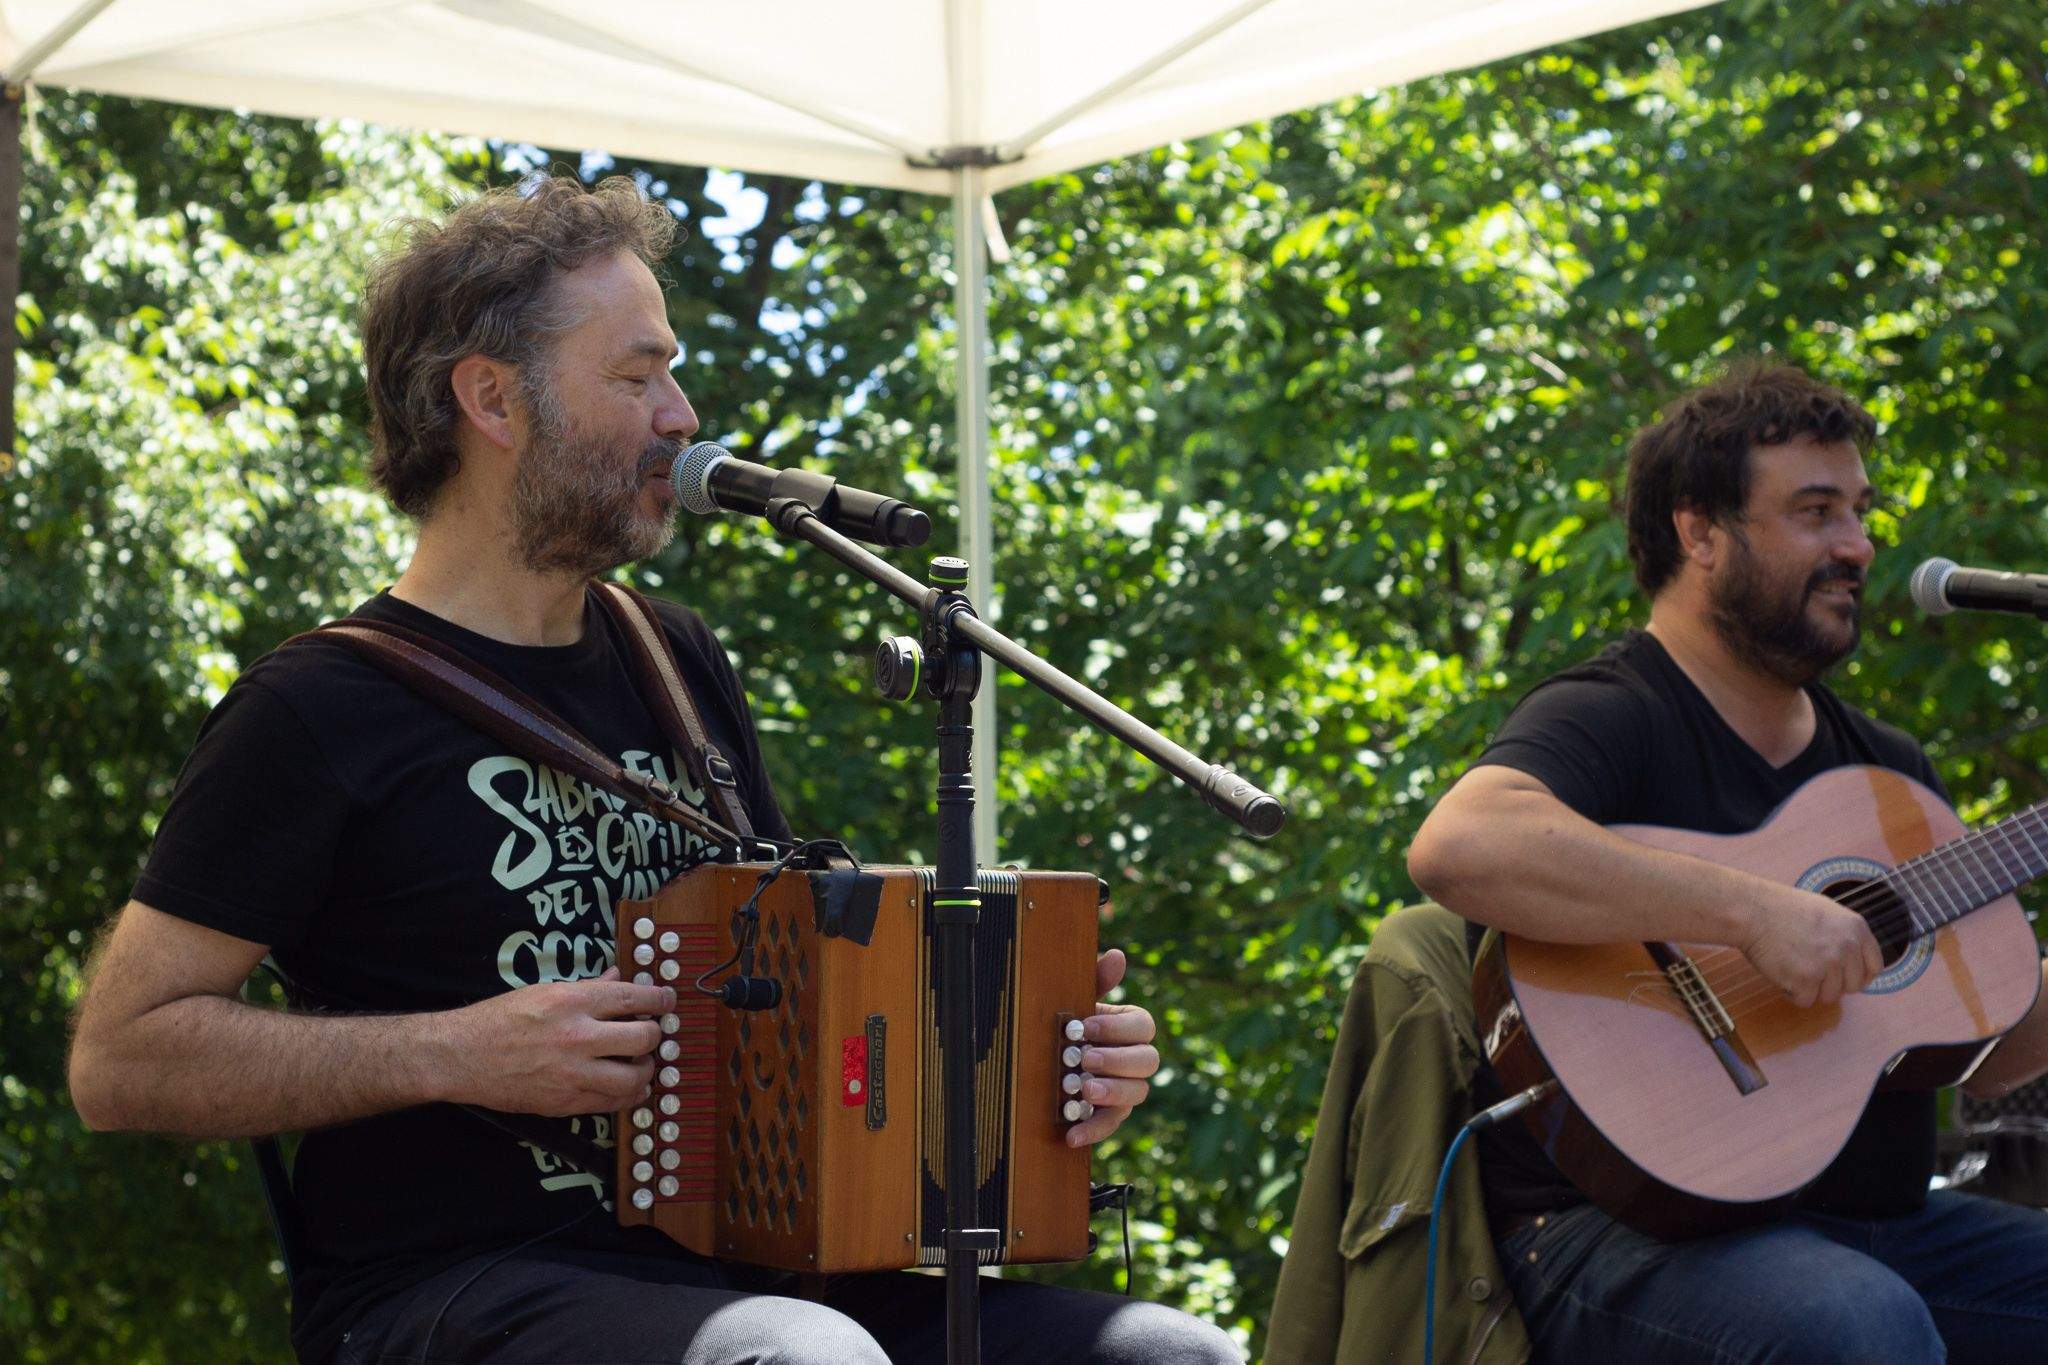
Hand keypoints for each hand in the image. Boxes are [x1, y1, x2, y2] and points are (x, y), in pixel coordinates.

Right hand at [441, 967, 672, 1116]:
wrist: (462, 1056)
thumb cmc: (499, 1020)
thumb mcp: (543, 990)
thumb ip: (587, 988)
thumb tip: (617, 978)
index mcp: (573, 1001)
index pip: (633, 996)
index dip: (660, 999)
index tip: (668, 1000)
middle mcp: (578, 1036)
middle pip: (644, 1037)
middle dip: (656, 1034)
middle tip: (652, 1033)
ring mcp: (574, 1072)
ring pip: (636, 1076)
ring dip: (646, 1069)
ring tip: (641, 1063)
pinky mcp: (566, 1102)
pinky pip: (613, 1103)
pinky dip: (629, 1095)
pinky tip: (628, 1087)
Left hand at [1067, 947, 1158, 1147]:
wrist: (1046, 1057)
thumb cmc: (1069, 1023)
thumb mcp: (1077, 1000)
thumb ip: (1097, 981)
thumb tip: (1117, 955)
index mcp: (1132, 1027)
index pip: (1143, 1026)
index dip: (1117, 1027)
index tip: (1085, 1025)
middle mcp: (1137, 1059)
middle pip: (1147, 1061)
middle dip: (1116, 1060)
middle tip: (1085, 1058)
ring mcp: (1128, 1089)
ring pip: (1137, 1093)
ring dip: (1110, 1092)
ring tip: (1083, 1090)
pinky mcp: (1111, 1115)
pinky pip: (1110, 1125)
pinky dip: (1092, 1131)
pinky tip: (1071, 1134)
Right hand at [1738, 885, 1883, 1007]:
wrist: (1752, 910)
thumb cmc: (1782, 909)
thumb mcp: (1827, 912)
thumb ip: (1846, 936)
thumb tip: (1854, 962)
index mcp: (1857, 928)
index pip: (1875, 967)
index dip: (1859, 977)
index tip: (1845, 978)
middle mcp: (1847, 947)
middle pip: (1851, 986)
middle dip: (1832, 984)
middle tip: (1810, 973)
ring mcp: (1827, 964)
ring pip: (1829, 996)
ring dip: (1811, 989)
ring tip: (1792, 968)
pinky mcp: (1806, 979)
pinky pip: (1805, 1001)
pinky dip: (1792, 993)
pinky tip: (1781, 974)